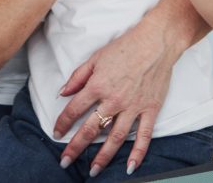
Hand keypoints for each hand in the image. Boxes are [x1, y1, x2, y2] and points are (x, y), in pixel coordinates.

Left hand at [53, 20, 177, 175]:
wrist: (156, 42)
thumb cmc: (125, 46)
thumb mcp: (95, 57)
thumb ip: (78, 77)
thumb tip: (63, 93)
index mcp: (98, 85)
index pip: (74, 110)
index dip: (63, 123)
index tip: (56, 133)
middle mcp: (114, 100)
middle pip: (91, 129)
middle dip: (76, 147)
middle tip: (65, 161)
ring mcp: (133, 107)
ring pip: (115, 138)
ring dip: (102, 156)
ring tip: (93, 171)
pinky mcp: (150, 109)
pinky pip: (143, 136)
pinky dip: (137, 153)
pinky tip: (129, 167)